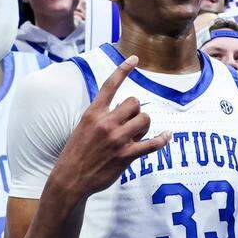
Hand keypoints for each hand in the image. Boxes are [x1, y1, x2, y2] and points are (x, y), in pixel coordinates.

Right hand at [53, 55, 170, 198]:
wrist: (70, 179)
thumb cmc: (76, 153)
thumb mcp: (83, 127)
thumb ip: (101, 116)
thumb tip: (125, 113)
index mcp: (93, 113)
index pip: (110, 85)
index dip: (123, 69)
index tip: (134, 58)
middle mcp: (106, 123)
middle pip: (134, 102)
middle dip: (136, 110)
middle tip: (130, 122)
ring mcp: (117, 140)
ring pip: (144, 119)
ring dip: (143, 125)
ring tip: (135, 135)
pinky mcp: (125, 156)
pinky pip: (151, 144)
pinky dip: (162, 140)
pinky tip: (167, 136)